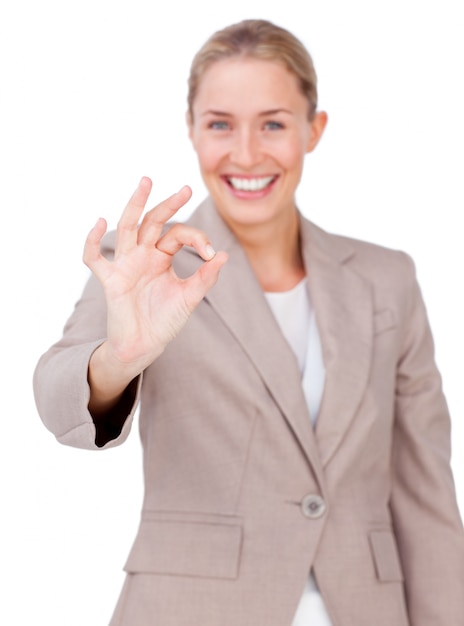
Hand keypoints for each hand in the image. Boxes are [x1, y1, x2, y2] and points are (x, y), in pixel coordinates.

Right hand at [84, 177, 227, 378]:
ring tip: (146, 183)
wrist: (145, 346)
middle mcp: (143, 255)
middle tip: (185, 189)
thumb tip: (225, 255)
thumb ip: (205, 277)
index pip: (178, 234)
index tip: (212, 254)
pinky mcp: (110, 280)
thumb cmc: (165, 321)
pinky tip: (101, 222)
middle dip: (167, 204)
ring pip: (127, 228)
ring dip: (135, 205)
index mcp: (162, 257)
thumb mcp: (190, 297)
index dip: (197, 239)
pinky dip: (93, 241)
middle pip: (153, 221)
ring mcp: (125, 264)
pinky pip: (94, 258)